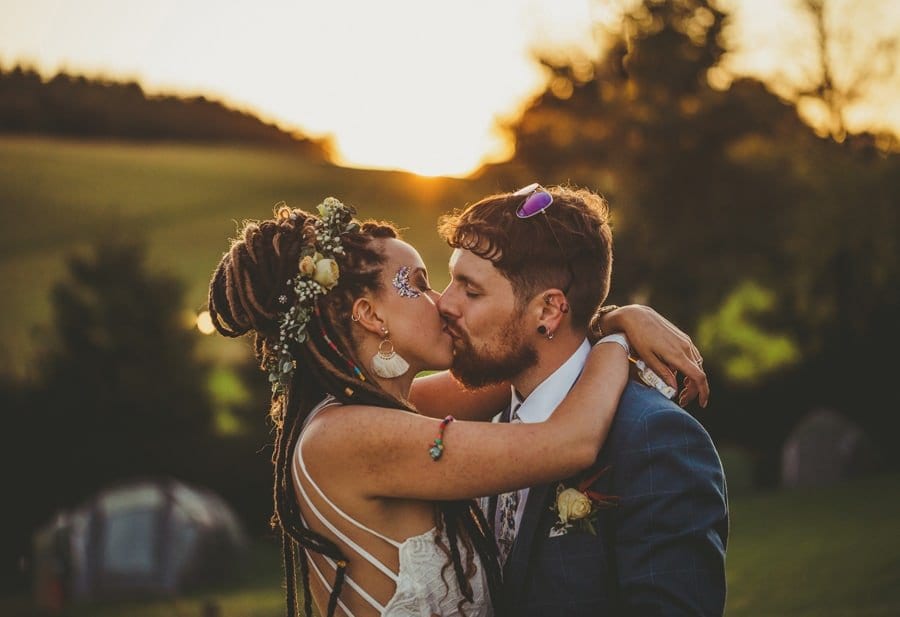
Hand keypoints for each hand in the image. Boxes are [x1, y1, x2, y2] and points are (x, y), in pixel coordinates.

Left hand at [590, 305, 708, 407]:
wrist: (636, 316)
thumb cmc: (638, 338)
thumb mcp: (647, 359)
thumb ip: (662, 374)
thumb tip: (674, 390)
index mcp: (677, 354)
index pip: (698, 377)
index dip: (702, 392)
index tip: (701, 404)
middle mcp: (685, 347)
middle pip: (698, 373)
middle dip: (693, 389)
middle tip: (681, 400)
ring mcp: (685, 341)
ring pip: (696, 364)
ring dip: (691, 378)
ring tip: (680, 389)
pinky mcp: (683, 337)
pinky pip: (692, 355)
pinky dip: (689, 367)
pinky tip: (677, 373)